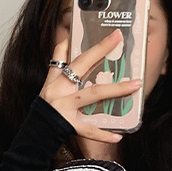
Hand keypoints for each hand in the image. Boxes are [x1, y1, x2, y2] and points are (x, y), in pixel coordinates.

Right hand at [40, 30, 140, 144]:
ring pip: (93, 95)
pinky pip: (89, 131)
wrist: (35, 132)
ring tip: (136, 86)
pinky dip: (103, 135)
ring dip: (115, 90)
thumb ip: (58, 60)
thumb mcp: (48, 82)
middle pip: (83, 69)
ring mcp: (64, 108)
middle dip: (102, 53)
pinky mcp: (68, 126)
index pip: (77, 57)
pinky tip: (119, 135)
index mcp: (57, 80)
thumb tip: (67, 37)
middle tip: (122, 44)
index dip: (95, 45)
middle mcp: (60, 91)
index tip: (115, 34)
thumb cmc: (44, 106)